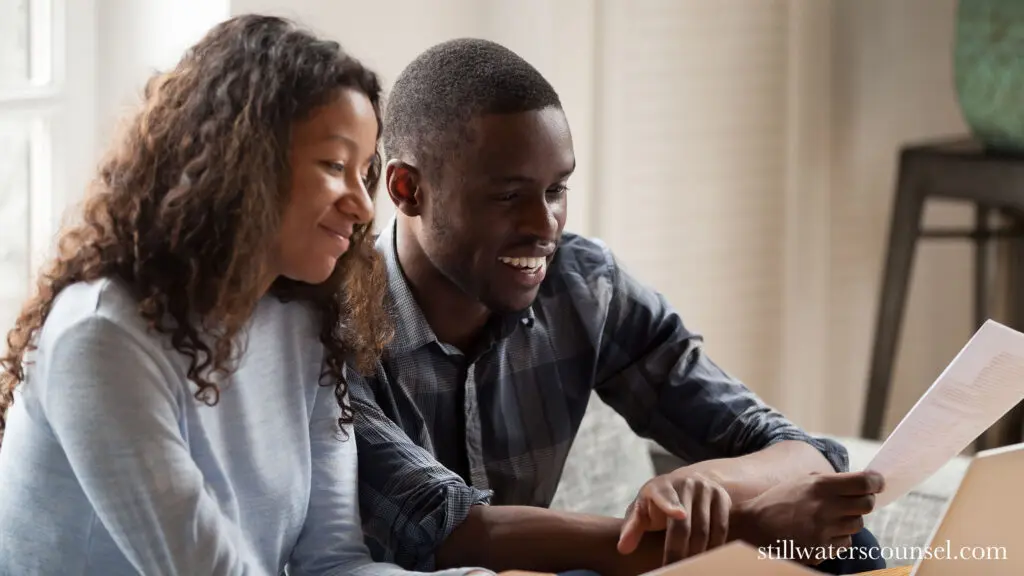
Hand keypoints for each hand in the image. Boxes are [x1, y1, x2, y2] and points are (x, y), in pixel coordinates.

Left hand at [617, 469, 731, 564]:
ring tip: (690, 569)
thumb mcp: (641, 510)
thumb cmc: (656, 503)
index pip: (664, 495)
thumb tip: (623, 549)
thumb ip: (632, 528)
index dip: (671, 505)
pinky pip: (721, 527)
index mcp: (660, 486)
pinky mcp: (722, 497)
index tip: (679, 515)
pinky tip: (707, 559)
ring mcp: (705, 488)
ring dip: (698, 552)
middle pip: (685, 524)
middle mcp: (685, 483)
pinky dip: (715, 546)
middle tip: (674, 570)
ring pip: (705, 528)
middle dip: (679, 550)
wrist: (685, 482)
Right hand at [731, 471, 883, 564]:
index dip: (876, 482)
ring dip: (849, 520)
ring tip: (829, 518)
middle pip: (866, 505)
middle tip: (855, 500)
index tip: (877, 483)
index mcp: (820, 486)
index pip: (864, 484)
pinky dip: (838, 538)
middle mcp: (825, 508)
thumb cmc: (779, 500)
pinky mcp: (822, 550)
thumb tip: (861, 482)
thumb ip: (830, 481)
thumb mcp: (802, 481)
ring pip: (857, 525)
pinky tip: (821, 532)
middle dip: (864, 501)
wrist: (754, 526)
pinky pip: (845, 542)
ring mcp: (824, 531)